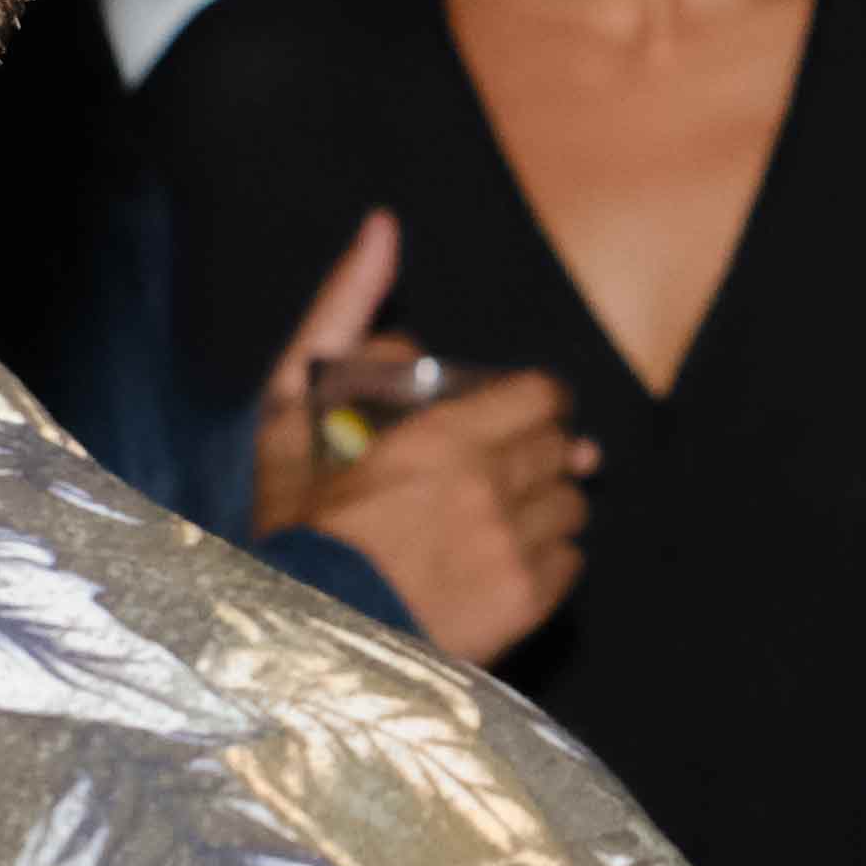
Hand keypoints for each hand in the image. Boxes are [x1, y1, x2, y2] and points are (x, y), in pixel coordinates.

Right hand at [248, 216, 590, 663]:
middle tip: (497, 471)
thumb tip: (384, 225)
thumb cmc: (292, 520)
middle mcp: (492, 490)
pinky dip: (549, 560)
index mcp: (443, 436)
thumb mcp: (295, 408)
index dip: (531, 401)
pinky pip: (573, 565)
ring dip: (546, 506)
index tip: (511, 413)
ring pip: (572, 506)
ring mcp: (514, 552)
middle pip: (562, 449)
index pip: (542, 394)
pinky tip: (504, 564)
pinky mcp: (524, 607)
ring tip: (499, 521)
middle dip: (537, 453)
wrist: (299, 640)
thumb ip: (343, 316)